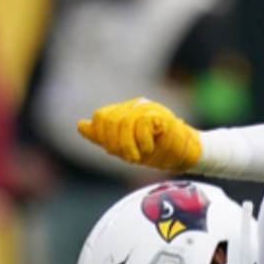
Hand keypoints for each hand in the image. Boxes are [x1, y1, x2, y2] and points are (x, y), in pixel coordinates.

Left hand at [76, 98, 201, 172]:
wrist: (184, 153)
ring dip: (129, 147)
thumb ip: (103, 136)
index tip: (116, 151)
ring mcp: (146, 108)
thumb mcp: (125, 147)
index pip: (101, 117)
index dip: (104, 137)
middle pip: (109, 122)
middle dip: (116, 145)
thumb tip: (80, 125)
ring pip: (124, 124)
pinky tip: (149, 148)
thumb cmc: (156, 151)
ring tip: (138, 157)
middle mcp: (133, 106)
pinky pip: (141, 124)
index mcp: (123, 112)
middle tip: (130, 157)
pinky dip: (142, 142)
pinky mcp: (159, 114)